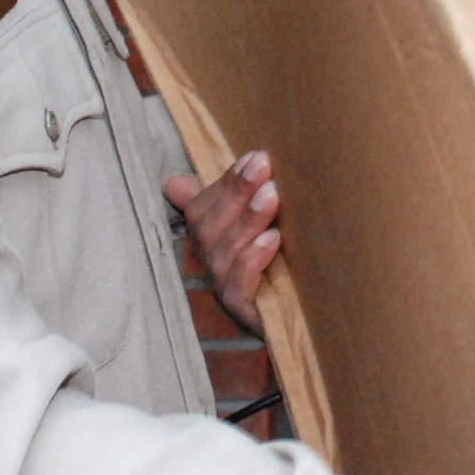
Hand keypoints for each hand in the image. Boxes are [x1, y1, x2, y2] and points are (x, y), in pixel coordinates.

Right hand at [163, 151, 279, 332]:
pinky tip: (273, 239)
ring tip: (272, 195)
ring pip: (225, 251)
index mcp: (210, 236)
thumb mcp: (255, 226)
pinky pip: (238, 285)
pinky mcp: (241, 311)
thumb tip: (173, 182)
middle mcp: (211, 261)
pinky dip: (253, 260)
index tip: (256, 156)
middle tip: (263, 165)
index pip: (204, 205)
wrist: (301, 317)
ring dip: (248, 219)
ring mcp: (223, 286)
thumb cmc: (277, 262)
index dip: (228, 180)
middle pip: (210, 225)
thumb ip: (228, 198)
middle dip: (237, 192)